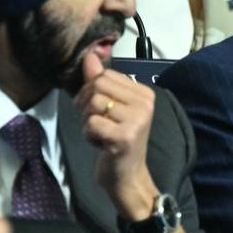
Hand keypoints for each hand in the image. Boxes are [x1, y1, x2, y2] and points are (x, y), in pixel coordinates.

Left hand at [73, 51, 158, 220]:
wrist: (128, 176)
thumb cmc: (116, 140)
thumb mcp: (109, 107)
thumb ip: (99, 81)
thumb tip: (90, 56)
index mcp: (144, 93)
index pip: (105, 75)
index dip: (91, 91)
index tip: (100, 111)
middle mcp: (145, 104)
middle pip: (97, 86)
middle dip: (87, 105)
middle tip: (98, 123)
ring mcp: (137, 120)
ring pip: (93, 103)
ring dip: (88, 121)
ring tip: (101, 134)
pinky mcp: (125, 137)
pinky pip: (92, 124)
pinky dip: (89, 135)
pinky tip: (101, 144)